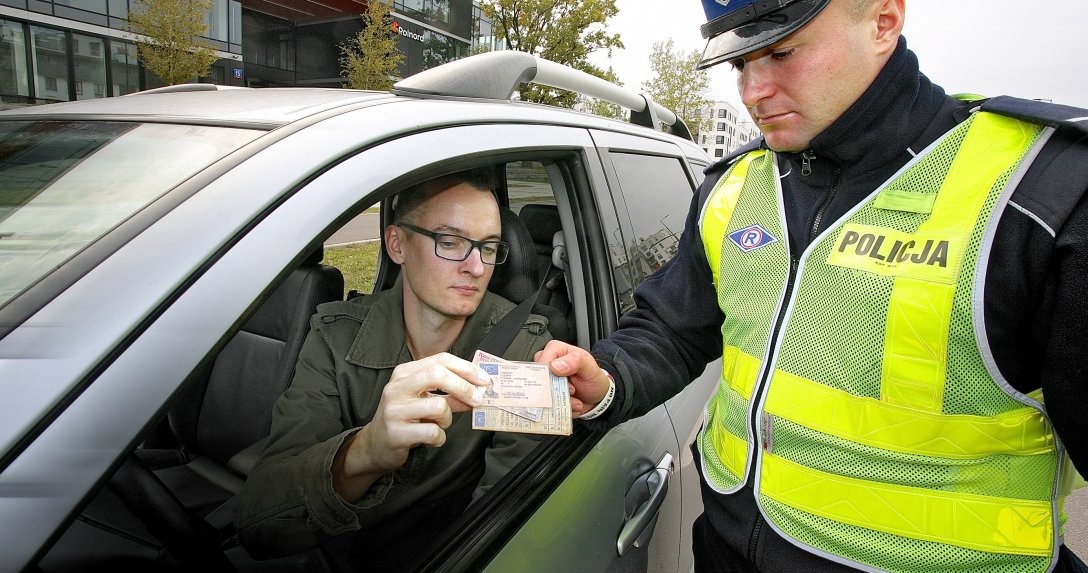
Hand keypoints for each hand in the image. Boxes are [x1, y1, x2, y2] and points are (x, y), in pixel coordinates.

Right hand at [333, 353, 488, 499]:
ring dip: (447, 420)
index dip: (466, 368)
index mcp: (404, 373)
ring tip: (439, 426)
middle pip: (438, 375)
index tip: (485, 380)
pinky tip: (430, 440)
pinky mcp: (396, 433)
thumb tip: (479, 392)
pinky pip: (433, 433)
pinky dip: (439, 439)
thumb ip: (451, 396)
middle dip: (464, 387)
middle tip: (478, 400)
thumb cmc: (404, 419)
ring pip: (438, 406)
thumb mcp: (425, 402)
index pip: (440, 360)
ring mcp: (394, 410)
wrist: (375, 446)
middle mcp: (397, 387)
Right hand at [535, 340, 609, 417]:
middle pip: (538, 378)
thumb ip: (576, 361)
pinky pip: (545, 405)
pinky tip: (572, 404)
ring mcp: (545, 381)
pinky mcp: (546, 395)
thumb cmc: (593, 378)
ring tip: (574, 398)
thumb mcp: (590, 368)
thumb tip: (555, 365)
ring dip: (559, 400)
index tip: (560, 381)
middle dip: (554, 389)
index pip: (541, 359)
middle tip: (572, 390)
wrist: (597, 397)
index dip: (548, 372)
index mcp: (555, 350)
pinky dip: (560, 407)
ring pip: (541, 394)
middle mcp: (547, 364)